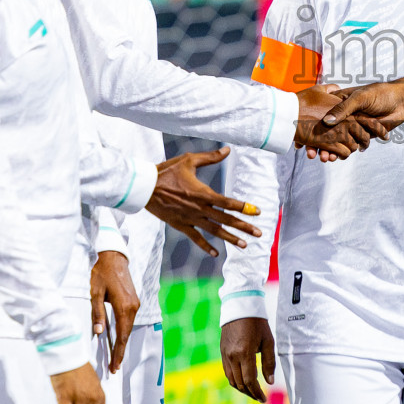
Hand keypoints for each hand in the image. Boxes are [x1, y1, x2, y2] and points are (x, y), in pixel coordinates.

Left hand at [90, 250, 138, 373]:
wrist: (114, 257)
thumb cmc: (102, 273)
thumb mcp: (95, 293)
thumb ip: (97, 313)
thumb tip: (99, 333)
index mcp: (124, 306)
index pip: (122, 336)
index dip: (118, 353)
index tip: (114, 367)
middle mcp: (133, 307)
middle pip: (127, 334)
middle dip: (120, 352)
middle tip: (114, 368)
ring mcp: (135, 303)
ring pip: (128, 328)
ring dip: (122, 343)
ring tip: (115, 357)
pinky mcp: (134, 301)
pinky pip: (129, 321)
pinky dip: (124, 332)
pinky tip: (118, 339)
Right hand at [144, 147, 262, 256]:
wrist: (144, 187)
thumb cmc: (167, 171)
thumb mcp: (189, 160)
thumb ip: (210, 157)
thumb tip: (228, 149)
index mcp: (203, 193)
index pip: (228, 202)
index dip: (244, 208)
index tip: (258, 211)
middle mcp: (199, 208)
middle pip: (226, 219)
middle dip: (244, 226)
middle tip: (259, 233)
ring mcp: (190, 219)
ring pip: (214, 231)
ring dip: (230, 238)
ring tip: (244, 245)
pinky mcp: (180, 225)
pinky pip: (196, 238)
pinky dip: (206, 246)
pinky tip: (216, 253)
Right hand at [220, 317, 275, 402]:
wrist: (239, 307)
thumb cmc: (257, 323)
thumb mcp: (268, 341)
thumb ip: (269, 362)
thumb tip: (269, 381)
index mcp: (245, 353)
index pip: (249, 380)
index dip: (257, 392)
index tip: (263, 398)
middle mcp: (232, 356)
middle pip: (240, 383)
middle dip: (250, 393)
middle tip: (260, 397)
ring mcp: (225, 355)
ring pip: (231, 380)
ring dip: (242, 389)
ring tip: (252, 392)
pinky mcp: (222, 352)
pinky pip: (227, 372)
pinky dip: (235, 380)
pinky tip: (243, 381)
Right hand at [305, 83, 403, 160]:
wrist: (401, 102)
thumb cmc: (379, 94)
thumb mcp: (359, 98)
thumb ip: (344, 109)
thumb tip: (328, 122)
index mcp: (340, 104)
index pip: (322, 116)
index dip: (311, 126)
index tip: (303, 136)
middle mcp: (344, 117)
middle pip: (325, 132)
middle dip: (317, 144)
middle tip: (311, 153)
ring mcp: (351, 128)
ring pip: (334, 142)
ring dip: (327, 151)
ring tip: (323, 157)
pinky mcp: (361, 137)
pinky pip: (347, 148)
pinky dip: (339, 154)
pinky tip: (332, 157)